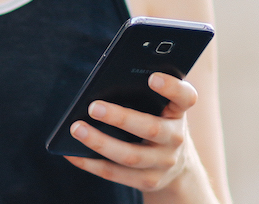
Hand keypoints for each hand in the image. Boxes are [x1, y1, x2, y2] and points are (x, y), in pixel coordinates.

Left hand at [63, 72, 201, 193]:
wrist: (175, 166)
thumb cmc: (156, 122)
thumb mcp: (159, 107)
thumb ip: (141, 94)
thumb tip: (101, 85)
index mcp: (179, 112)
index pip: (186, 97)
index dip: (172, 87)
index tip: (152, 77)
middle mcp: (176, 138)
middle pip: (151, 129)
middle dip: (120, 118)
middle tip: (93, 106)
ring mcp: (163, 163)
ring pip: (130, 156)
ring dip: (100, 142)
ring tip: (76, 128)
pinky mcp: (148, 181)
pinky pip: (115, 174)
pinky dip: (91, 164)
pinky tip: (72, 154)